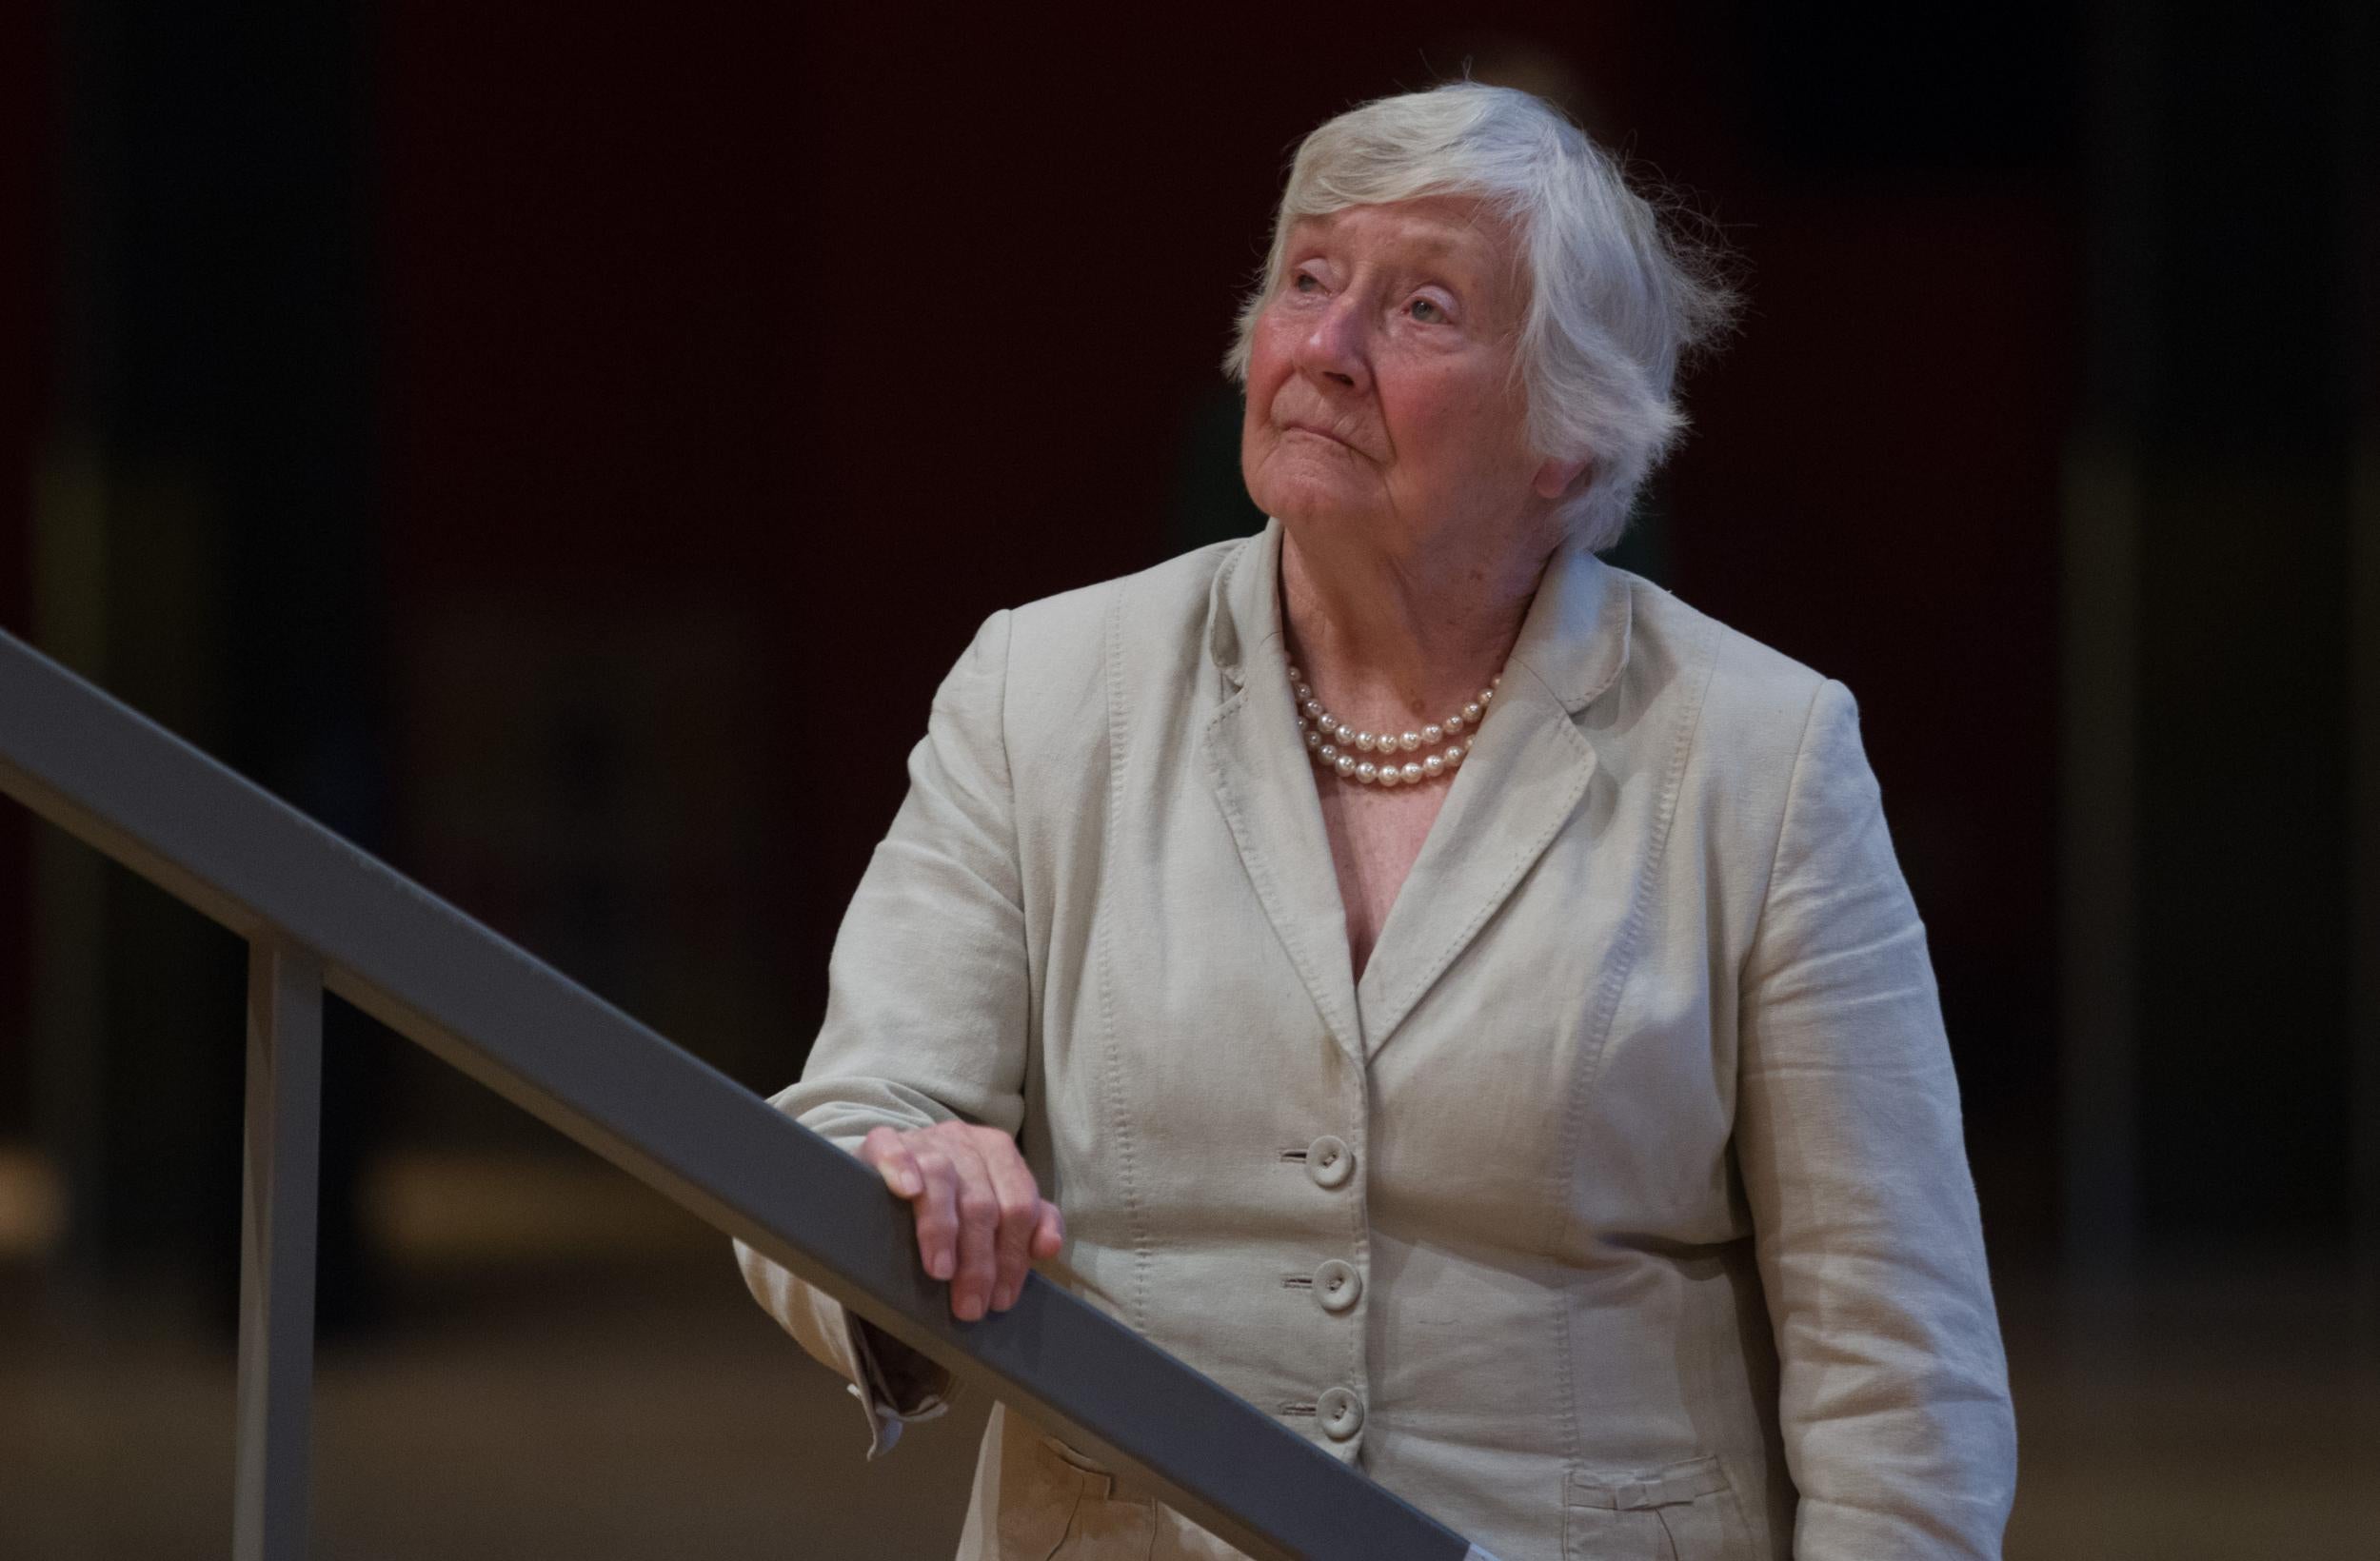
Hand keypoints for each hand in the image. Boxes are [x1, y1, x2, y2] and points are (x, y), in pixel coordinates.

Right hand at [858, 1122, 1064, 1321]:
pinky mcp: (883, 1141)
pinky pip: (893, 1149)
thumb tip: (1049, 1247)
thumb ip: (1032, 1223)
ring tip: (941, 1273)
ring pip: (941, 1180)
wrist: (898, 1159)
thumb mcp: (997, 1202)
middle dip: (978, 1261)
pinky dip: (901, 1169)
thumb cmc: (953, 1192)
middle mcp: (966, 1141)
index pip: (1019, 1205)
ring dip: (942, 1229)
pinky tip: (907, 1192)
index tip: (1001, 1300)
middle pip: (981, 1202)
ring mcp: (924, 1140)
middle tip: (970, 1306)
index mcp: (999, 1153)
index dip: (1013, 1256)